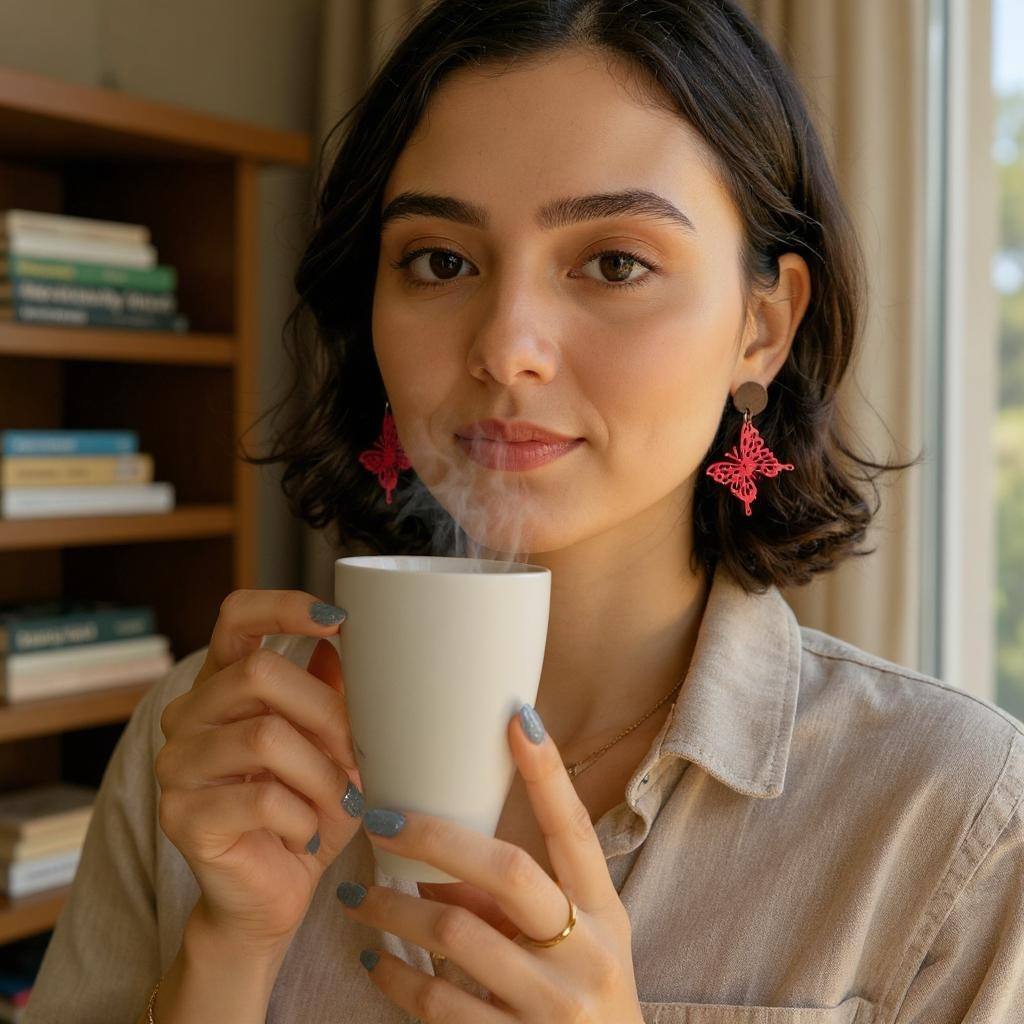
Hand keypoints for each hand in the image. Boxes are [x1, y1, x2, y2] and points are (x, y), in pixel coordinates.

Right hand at [155, 590, 366, 949]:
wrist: (272, 896)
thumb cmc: (308, 809)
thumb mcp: (333, 745)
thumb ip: (334, 693)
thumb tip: (348, 641)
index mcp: (223, 683)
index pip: (237, 616)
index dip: (284, 607)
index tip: (339, 621)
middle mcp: (188, 715)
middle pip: (260, 672)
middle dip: (327, 712)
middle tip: (360, 753)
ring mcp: (176, 764)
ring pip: (266, 737)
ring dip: (323, 773)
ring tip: (343, 802)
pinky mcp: (181, 816)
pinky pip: (264, 798)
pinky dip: (305, 817)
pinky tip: (309, 833)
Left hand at [335, 704, 644, 1022]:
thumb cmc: (582, 998)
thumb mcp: (574, 945)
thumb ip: (514, 903)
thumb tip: (437, 856)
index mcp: (604, 914)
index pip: (574, 830)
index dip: (548, 774)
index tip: (516, 718)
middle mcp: (584, 953)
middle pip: (509, 871)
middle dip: (436, 838)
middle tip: (380, 820)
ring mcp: (550, 1005)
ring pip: (455, 933)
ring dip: (392, 907)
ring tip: (355, 894)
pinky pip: (436, 1001)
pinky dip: (394, 975)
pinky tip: (372, 959)